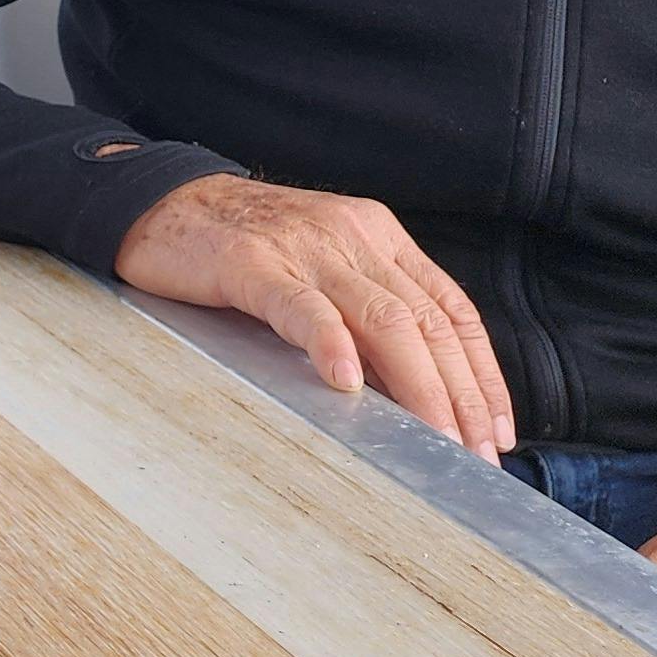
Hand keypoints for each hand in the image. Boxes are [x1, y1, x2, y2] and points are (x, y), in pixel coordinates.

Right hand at [113, 175, 515, 458]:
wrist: (161, 201)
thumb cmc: (241, 246)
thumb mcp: (321, 265)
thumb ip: (364, 310)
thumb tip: (411, 389)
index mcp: (377, 235)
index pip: (452, 308)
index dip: (481, 373)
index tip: (495, 429)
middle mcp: (353, 236)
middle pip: (427, 321)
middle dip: (459, 394)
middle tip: (473, 455)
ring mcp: (304, 247)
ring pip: (382, 320)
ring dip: (417, 387)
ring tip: (433, 438)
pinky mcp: (251, 263)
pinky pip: (302, 307)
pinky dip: (330, 345)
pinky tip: (345, 385)